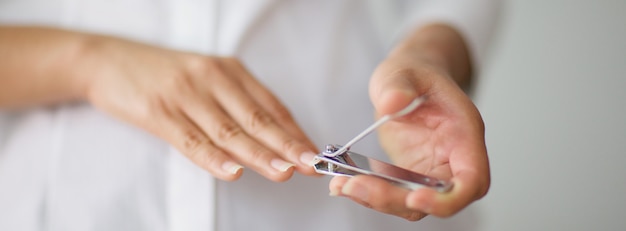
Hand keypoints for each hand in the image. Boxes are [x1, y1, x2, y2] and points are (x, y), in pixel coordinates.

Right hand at [79, 36, 317, 181]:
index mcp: (229, 70)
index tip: (314, 154)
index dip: (295, 133)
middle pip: (257, 119)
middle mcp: (213, 79)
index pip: (272, 107)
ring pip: (229, 131)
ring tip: (283, 172)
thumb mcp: (206, 79)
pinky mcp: (159, 111)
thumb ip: (237, 104)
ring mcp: (186, 95)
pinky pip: (191, 140)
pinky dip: (213, 158)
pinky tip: (233, 172)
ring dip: (259, 154)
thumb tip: (272, 139)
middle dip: (288, 145)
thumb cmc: (164, 74)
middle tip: (311, 165)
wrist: (109, 60)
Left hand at [328, 54, 489, 220]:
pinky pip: (394, 194)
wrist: (407, 79)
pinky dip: (369, 193)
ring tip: (342, 185)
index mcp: (464, 133)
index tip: (415, 197)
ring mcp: (432, 169)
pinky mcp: (410, 175)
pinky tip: (342, 183)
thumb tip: (391, 102)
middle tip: (357, 186)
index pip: (472, 181)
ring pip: (413, 204)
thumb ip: (399, 85)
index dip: (448, 198)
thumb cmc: (414, 74)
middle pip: (439, 200)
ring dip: (378, 200)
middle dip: (398, 200)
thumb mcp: (403, 71)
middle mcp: (454, 158)